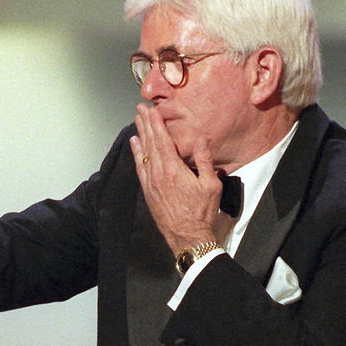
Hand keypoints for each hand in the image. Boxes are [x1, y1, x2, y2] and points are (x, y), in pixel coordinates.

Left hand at [130, 103, 223, 256]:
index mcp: (173, 169)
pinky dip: (137, 154)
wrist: (188, 236)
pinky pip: (140, 167)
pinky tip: (135, 145)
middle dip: (145, 124)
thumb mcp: (210, 184)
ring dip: (140, 135)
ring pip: (143, 153)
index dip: (156, 123)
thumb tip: (200, 139)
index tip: (152, 109)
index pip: (162, 139)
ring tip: (136, 121)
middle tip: (140, 108)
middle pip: (150, 143)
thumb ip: (204, 160)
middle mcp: (158, 173)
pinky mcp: (148, 191)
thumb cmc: (202, 212)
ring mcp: (151, 183)